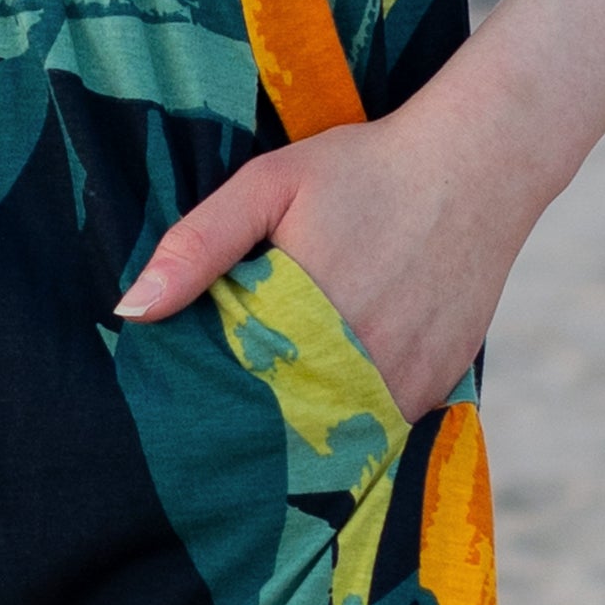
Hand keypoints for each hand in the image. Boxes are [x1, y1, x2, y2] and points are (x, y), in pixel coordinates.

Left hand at [113, 98, 543, 423]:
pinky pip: (381, 428)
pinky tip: (329, 388)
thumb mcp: (269, 184)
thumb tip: (130, 310)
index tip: (178, 407)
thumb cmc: (361, 168)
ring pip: (333, 437)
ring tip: (270, 403)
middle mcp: (358, 363)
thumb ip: (198, 245)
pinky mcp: (437, 387)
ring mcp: (405, 382)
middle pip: (281, 428)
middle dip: (248, 426)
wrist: (473, 166)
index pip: (233, 398)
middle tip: (215, 418)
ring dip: (300, 429)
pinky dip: (352, 420)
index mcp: (303, 319)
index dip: (203, 405)